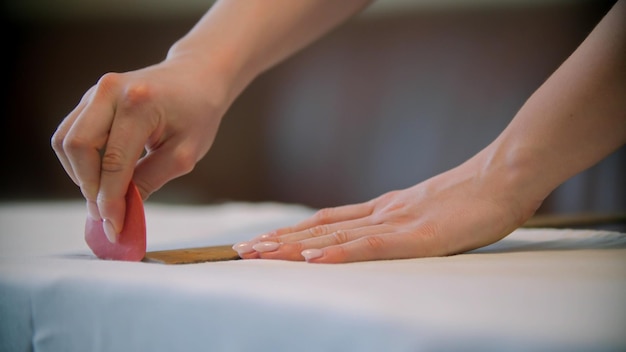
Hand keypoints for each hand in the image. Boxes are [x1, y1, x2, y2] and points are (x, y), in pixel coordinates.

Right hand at [51, 56, 232, 240]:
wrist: (196, 77)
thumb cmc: (197, 113)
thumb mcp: (185, 153)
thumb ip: (150, 181)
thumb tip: (120, 212)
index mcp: (139, 103)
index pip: (114, 161)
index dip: (111, 200)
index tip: (114, 228)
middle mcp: (109, 92)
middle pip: (77, 147)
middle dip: (89, 187)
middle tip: (106, 213)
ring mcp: (95, 92)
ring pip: (66, 141)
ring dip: (80, 175)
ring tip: (106, 194)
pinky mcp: (89, 99)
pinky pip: (71, 134)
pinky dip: (81, 161)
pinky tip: (103, 175)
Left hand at [233, 157, 541, 262]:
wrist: (504, 176)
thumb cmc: (473, 197)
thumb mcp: (427, 210)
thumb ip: (401, 222)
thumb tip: (379, 234)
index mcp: (383, 209)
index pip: (327, 221)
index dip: (291, 232)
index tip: (262, 239)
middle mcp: (380, 213)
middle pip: (319, 228)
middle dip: (278, 240)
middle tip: (242, 249)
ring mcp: (396, 222)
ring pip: (334, 236)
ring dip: (293, 246)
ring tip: (259, 253)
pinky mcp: (417, 235)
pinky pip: (370, 246)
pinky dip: (338, 253)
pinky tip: (312, 259)